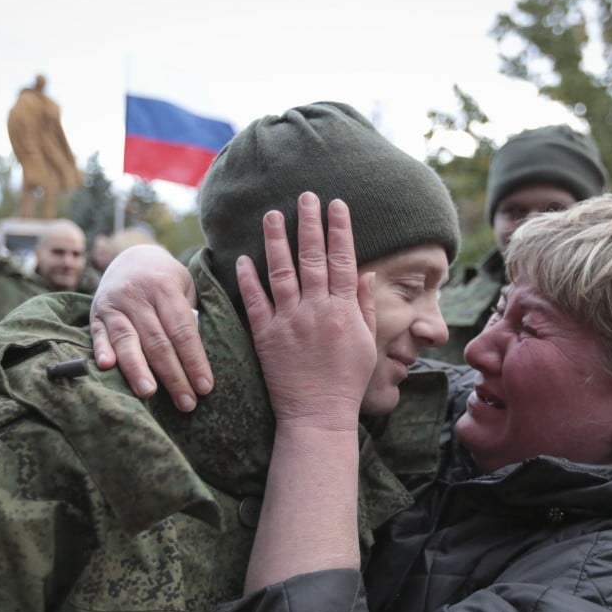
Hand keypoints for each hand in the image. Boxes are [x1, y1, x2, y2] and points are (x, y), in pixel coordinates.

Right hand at [89, 243, 212, 411]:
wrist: (131, 257)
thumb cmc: (166, 281)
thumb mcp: (184, 287)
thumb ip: (188, 316)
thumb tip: (196, 359)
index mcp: (165, 287)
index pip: (183, 330)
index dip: (194, 360)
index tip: (205, 387)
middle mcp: (138, 295)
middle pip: (157, 341)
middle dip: (173, 375)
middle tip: (186, 403)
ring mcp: (114, 304)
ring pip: (127, 340)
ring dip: (137, 369)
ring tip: (148, 393)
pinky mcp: (96, 313)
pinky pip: (98, 334)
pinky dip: (102, 350)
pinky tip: (107, 367)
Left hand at [237, 192, 376, 427]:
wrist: (317, 415)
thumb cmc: (346, 382)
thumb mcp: (366, 343)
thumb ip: (363, 306)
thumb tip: (364, 271)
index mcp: (343, 311)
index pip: (343, 260)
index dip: (339, 230)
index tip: (336, 204)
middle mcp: (316, 311)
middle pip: (313, 258)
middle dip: (309, 223)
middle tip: (305, 196)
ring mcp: (289, 322)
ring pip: (281, 272)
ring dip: (276, 241)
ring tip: (272, 214)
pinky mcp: (266, 337)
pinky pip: (255, 302)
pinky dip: (249, 279)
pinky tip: (244, 258)